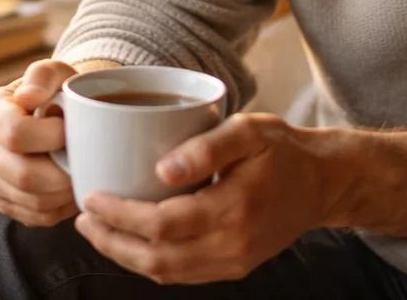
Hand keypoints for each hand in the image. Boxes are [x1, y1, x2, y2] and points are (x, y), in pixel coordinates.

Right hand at [0, 58, 79, 225]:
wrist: (56, 113)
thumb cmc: (57, 91)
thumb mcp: (55, 72)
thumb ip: (43, 75)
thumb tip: (28, 97)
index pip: (15, 133)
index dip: (51, 137)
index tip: (71, 129)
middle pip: (24, 175)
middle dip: (64, 172)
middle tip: (87, 160)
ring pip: (32, 201)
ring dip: (66, 192)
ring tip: (83, 173)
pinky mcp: (4, 201)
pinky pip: (36, 217)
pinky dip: (62, 208)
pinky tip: (73, 188)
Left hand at [73, 112, 340, 283]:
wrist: (323, 182)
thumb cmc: (283, 148)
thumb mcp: (249, 131)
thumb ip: (206, 148)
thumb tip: (161, 170)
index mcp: (234, 209)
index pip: (163, 225)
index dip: (120, 216)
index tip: (92, 198)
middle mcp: (233, 245)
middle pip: (157, 259)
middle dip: (112, 242)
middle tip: (83, 219)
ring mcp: (234, 261)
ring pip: (167, 273)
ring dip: (126, 257)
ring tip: (97, 231)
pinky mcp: (235, 266)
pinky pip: (184, 274)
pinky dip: (152, 263)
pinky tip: (132, 242)